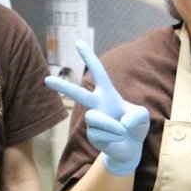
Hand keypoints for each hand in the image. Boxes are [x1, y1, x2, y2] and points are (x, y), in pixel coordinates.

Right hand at [45, 42, 148, 176]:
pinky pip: (100, 134)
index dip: (89, 58)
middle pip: (78, 94)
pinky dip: (114, 137)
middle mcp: (96, 105)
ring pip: (94, 118)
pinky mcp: (91, 135)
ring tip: (122, 131)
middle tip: (47, 80)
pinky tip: (117, 139)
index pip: (98, 72)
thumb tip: (122, 122)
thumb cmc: (134, 126)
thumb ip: (138, 115)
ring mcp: (92, 121)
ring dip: (113, 126)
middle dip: (63, 87)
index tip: (78, 43)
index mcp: (107, 93)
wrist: (131, 147)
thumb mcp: (143, 117)